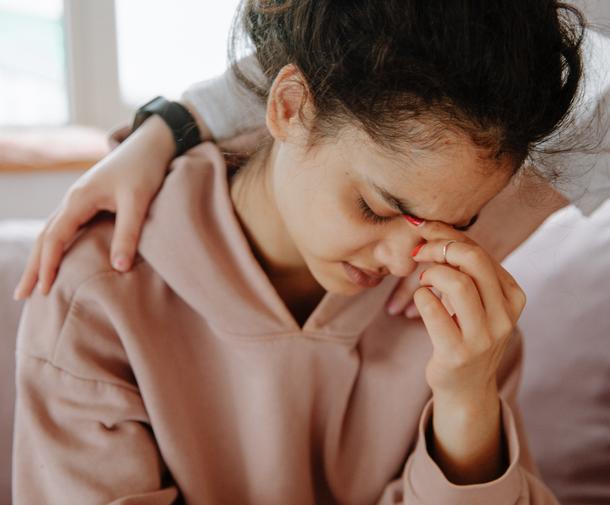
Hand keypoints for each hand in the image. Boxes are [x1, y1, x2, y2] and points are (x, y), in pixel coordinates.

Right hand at [13, 115, 174, 299]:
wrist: (150, 144)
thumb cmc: (144, 169)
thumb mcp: (137, 201)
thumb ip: (128, 233)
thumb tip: (119, 268)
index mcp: (79, 199)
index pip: (55, 238)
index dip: (48, 265)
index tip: (44, 291)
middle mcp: (72, 200)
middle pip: (44, 237)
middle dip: (33, 267)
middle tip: (20, 296)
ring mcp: (78, 200)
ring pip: (50, 232)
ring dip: (40, 257)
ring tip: (32, 283)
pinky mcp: (88, 201)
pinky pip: (63, 227)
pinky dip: (53, 246)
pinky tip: (55, 258)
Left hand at [408, 220, 525, 400]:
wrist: (465, 387)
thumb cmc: (465, 333)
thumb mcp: (476, 299)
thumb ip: (464, 268)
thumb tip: (429, 228)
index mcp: (512, 295)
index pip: (480, 250)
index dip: (447, 235)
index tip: (423, 230)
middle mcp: (504, 315)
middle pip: (473, 259)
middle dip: (439, 247)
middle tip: (418, 252)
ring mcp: (484, 336)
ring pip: (457, 282)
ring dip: (431, 273)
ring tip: (422, 280)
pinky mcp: (458, 352)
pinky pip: (433, 309)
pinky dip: (420, 296)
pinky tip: (420, 299)